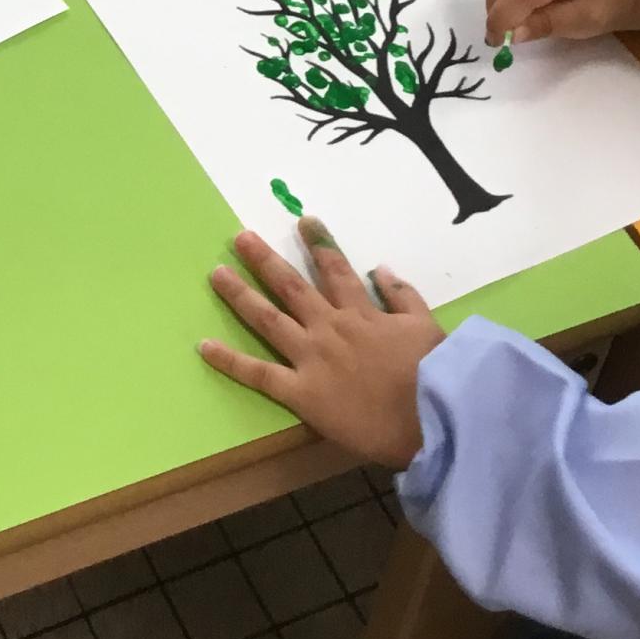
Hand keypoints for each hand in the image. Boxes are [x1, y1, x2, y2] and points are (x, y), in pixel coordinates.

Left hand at [200, 222, 443, 467]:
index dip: (319, 243)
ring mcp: (311, 357)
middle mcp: (330, 327)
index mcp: (361, 313)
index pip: (336, 270)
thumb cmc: (436, 376)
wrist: (432, 418)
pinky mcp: (300, 392)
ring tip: (216, 273)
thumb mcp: (428, 326)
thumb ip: (403, 296)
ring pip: (268, 319)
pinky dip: (230, 360)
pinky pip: (259, 374)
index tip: (303, 220)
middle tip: (241, 237)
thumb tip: (381, 269)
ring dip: (240, 294)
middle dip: (265, 258)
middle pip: (291, 285)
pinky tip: (204, 346)